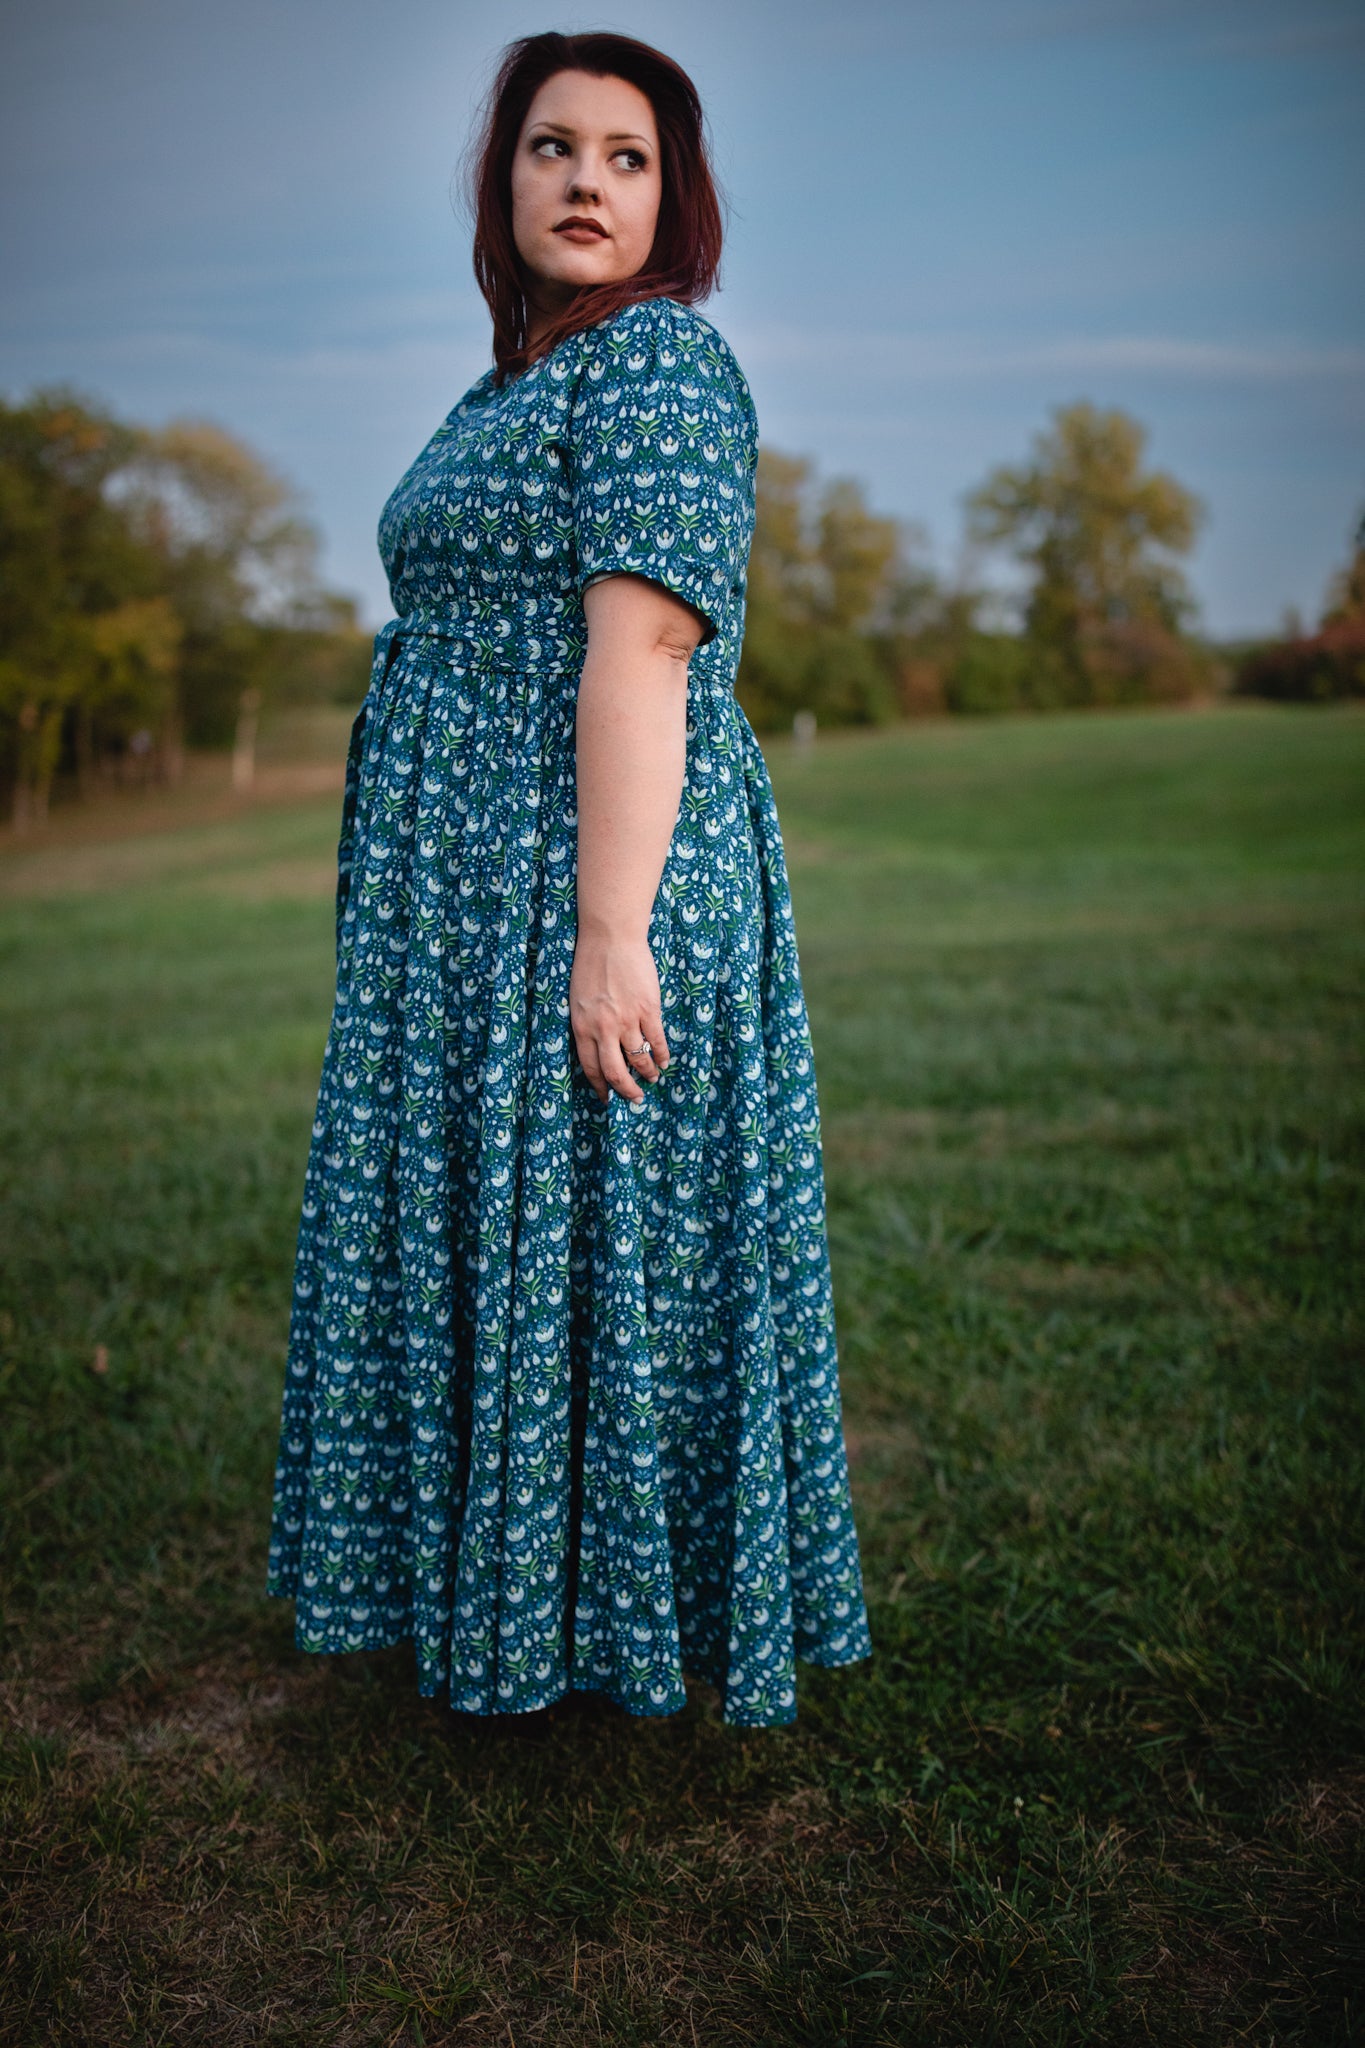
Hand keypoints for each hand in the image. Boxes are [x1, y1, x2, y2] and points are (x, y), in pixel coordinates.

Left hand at [569, 930, 670, 1103]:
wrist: (610, 938)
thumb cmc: (590, 965)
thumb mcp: (577, 1000)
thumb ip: (587, 1025)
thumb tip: (599, 1048)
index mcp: (582, 1027)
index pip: (591, 1068)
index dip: (601, 1087)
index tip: (607, 1098)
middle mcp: (604, 1029)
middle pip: (616, 1072)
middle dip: (627, 1091)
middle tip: (635, 1099)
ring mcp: (627, 1020)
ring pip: (639, 1059)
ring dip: (647, 1074)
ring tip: (652, 1079)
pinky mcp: (649, 1009)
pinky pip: (657, 1040)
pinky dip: (662, 1055)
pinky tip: (664, 1061)